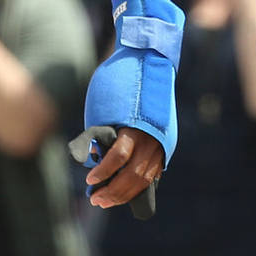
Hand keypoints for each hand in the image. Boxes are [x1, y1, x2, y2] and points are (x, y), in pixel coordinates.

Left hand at [70, 125, 164, 214]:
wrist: (154, 107)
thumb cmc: (125, 116)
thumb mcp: (112, 122)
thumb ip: (103, 140)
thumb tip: (92, 156)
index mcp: (134, 130)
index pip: (119, 154)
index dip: (104, 170)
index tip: (89, 180)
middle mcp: (149, 143)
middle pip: (132, 174)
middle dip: (111, 191)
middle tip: (94, 199)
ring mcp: (158, 153)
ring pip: (142, 182)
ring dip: (121, 197)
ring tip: (103, 202)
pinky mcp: (161, 161)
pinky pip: (147, 183)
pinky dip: (132, 193)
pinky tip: (118, 198)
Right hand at [78, 0, 183, 214]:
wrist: (147, 54)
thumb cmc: (137, 82)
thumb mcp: (138, 114)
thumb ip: (128, 137)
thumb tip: (104, 157)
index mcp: (162, 142)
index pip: (147, 179)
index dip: (128, 193)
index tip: (112, 198)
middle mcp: (157, 142)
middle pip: (139, 181)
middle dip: (117, 196)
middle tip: (100, 202)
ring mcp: (145, 135)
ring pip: (129, 173)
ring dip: (110, 188)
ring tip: (95, 193)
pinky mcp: (131, 124)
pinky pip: (118, 156)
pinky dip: (105, 170)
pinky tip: (93, 177)